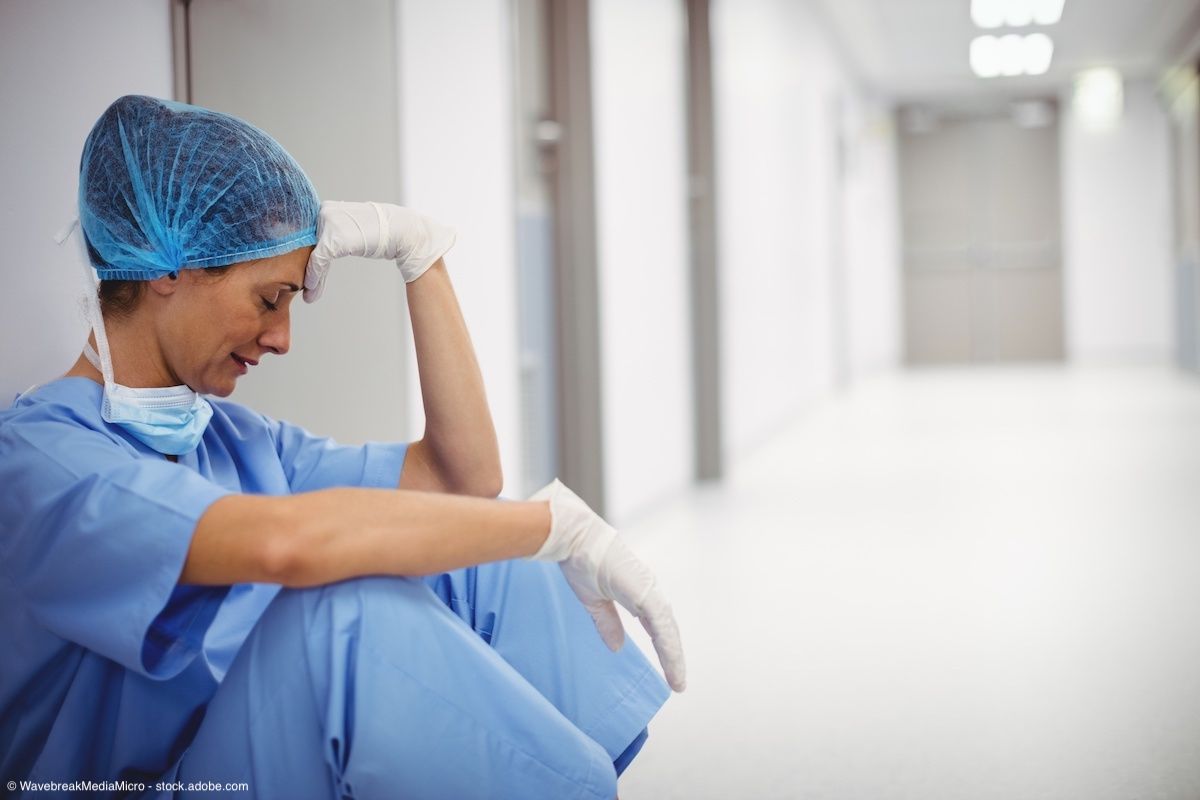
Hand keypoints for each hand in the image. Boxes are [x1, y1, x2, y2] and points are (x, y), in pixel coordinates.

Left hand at [303, 200, 455, 301]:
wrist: (400, 230)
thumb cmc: (380, 232)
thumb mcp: (352, 229)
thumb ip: (335, 234)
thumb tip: (320, 252)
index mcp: (326, 207)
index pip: (310, 236)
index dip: (307, 257)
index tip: (306, 275)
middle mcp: (324, 212)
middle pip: (309, 246)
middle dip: (307, 269)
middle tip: (305, 288)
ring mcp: (328, 224)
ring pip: (312, 255)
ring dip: (311, 278)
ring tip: (308, 294)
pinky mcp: (333, 239)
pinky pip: (318, 260)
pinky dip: (315, 275)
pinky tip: (312, 288)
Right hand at [529, 478, 686, 691]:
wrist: (574, 539)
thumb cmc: (580, 561)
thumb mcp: (594, 601)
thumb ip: (608, 623)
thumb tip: (617, 647)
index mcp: (636, 592)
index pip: (656, 626)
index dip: (663, 648)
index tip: (668, 670)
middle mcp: (648, 591)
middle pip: (666, 630)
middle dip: (672, 656)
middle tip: (677, 682)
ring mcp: (648, 590)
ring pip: (667, 630)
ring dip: (673, 656)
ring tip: (677, 681)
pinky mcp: (644, 592)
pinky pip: (661, 624)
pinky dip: (668, 645)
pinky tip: (671, 663)